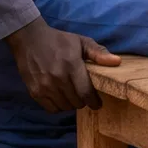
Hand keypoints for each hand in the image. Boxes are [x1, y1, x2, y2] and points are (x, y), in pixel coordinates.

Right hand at [4, 18, 118, 112]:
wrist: (30, 39)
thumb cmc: (59, 41)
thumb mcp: (81, 42)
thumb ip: (99, 53)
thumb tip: (117, 62)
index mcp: (72, 65)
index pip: (86, 92)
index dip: (94, 101)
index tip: (98, 103)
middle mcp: (58, 78)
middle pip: (76, 102)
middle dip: (83, 101)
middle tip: (83, 94)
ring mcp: (45, 86)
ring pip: (64, 107)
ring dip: (71, 104)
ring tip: (72, 95)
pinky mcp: (34, 92)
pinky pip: (51, 109)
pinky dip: (58, 106)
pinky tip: (60, 97)